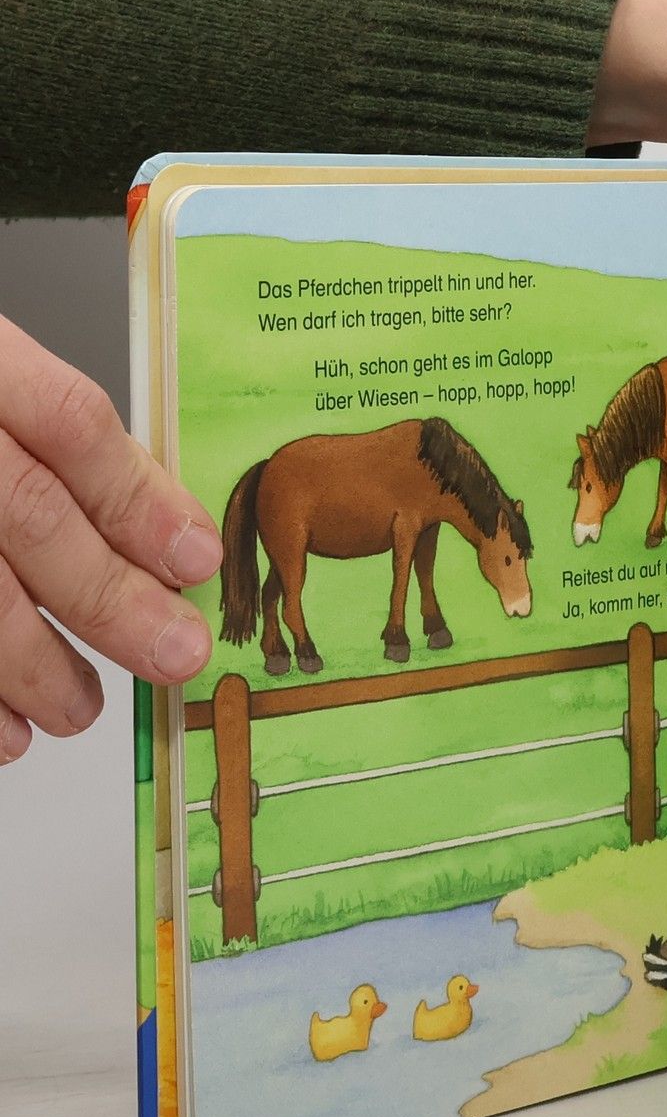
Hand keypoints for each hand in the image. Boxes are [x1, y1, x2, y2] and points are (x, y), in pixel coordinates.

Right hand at [0, 315, 219, 764]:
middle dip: (108, 598)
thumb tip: (166, 536)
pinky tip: (4, 731)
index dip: (137, 498)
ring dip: (32, 665)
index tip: (196, 560)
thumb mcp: (3, 386)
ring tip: (79, 709)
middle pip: (25, 513)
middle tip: (171, 655)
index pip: (67, 422)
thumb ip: (66, 449)